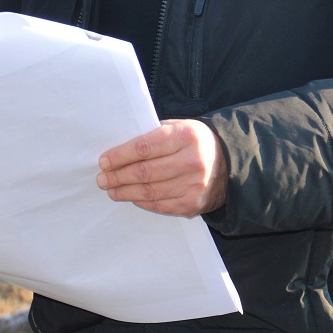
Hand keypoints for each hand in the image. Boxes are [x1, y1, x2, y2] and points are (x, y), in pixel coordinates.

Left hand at [96, 118, 227, 216]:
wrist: (230, 164)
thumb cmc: (195, 142)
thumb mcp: (179, 127)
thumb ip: (152, 134)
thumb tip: (118, 149)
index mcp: (186, 136)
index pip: (144, 147)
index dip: (120, 156)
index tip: (103, 161)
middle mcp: (192, 161)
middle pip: (144, 172)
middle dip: (118, 176)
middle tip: (102, 178)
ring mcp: (193, 185)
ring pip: (149, 191)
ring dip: (125, 191)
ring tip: (111, 189)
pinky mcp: (193, 204)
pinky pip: (159, 205)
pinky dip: (141, 201)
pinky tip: (130, 197)